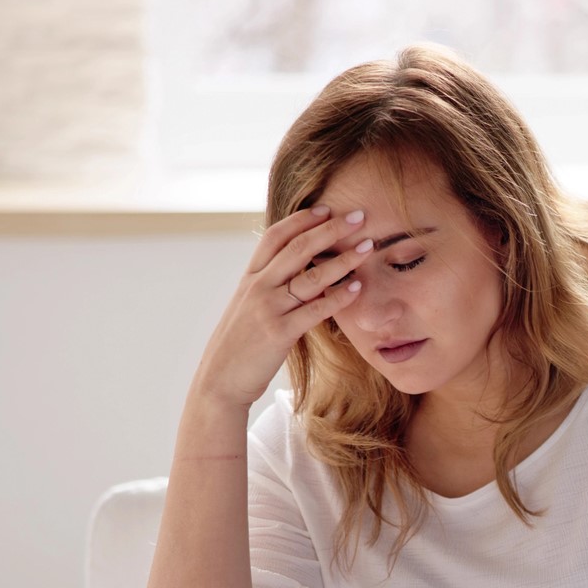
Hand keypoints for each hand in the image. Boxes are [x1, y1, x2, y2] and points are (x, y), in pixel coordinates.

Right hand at [193, 205, 375, 410]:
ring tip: (368, 246)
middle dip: (330, 228)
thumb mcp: (248, 306)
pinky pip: (314, 310)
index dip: (301, 219)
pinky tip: (357, 288)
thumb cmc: (240, 344)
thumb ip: (268, 286)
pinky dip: (338, 297)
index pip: (275, 236)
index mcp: (250, 277)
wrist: (220, 379)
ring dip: (343, 259)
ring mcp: (268, 308)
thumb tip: (294, 271)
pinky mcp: (279, 332)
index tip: (326, 208)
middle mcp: (258, 286)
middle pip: (297, 247)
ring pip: (310, 276)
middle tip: (358, 215)